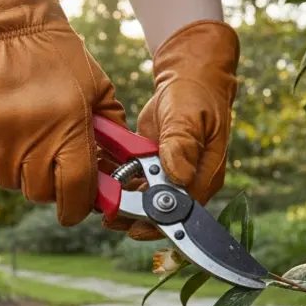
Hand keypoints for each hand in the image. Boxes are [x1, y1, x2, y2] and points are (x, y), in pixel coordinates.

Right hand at [0, 0, 127, 224]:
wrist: (8, 28)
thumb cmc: (59, 58)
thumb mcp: (99, 90)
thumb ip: (111, 133)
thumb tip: (113, 172)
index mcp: (68, 129)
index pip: (74, 191)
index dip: (77, 207)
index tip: (77, 208)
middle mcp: (31, 139)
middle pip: (39, 192)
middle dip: (49, 186)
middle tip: (52, 165)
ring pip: (9, 181)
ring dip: (20, 171)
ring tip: (28, 141)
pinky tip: (5, 133)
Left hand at [104, 20, 239, 240]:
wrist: (188, 78)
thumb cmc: (195, 95)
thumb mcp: (188, 117)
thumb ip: (181, 145)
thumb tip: (178, 175)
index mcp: (204, 174)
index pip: (183, 210)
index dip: (158, 223)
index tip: (134, 227)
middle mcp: (189, 181)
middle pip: (161, 212)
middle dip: (134, 219)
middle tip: (108, 219)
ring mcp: (170, 176)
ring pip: (145, 202)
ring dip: (123, 205)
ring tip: (100, 205)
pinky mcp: (154, 168)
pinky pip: (136, 185)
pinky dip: (119, 186)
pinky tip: (101, 185)